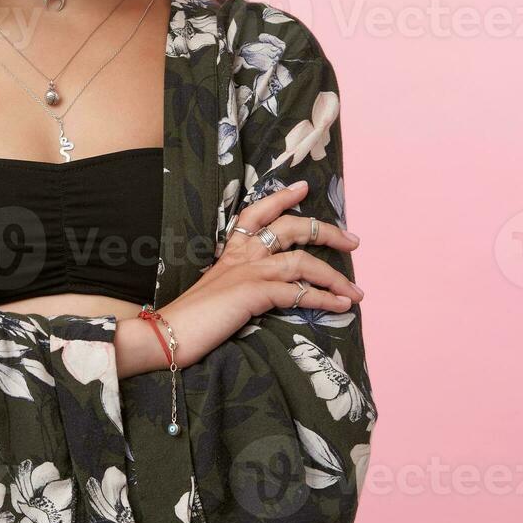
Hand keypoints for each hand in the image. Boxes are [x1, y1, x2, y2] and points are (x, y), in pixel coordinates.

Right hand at [154, 180, 364, 367]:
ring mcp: (249, 272)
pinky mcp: (254, 293)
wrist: (167, 334)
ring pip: (302, 261)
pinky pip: (298, 292)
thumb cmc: (191, 319)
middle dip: (326, 231)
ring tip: (355, 291)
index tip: (304, 187)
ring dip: (334, 276)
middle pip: (290, 228)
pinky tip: (340, 306)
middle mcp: (242, 255)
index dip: (282, 197)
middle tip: (352, 241)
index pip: (257, 213)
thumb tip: (266, 291)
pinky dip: (324, 298)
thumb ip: (239, 283)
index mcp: (231, 251)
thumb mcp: (218, 291)